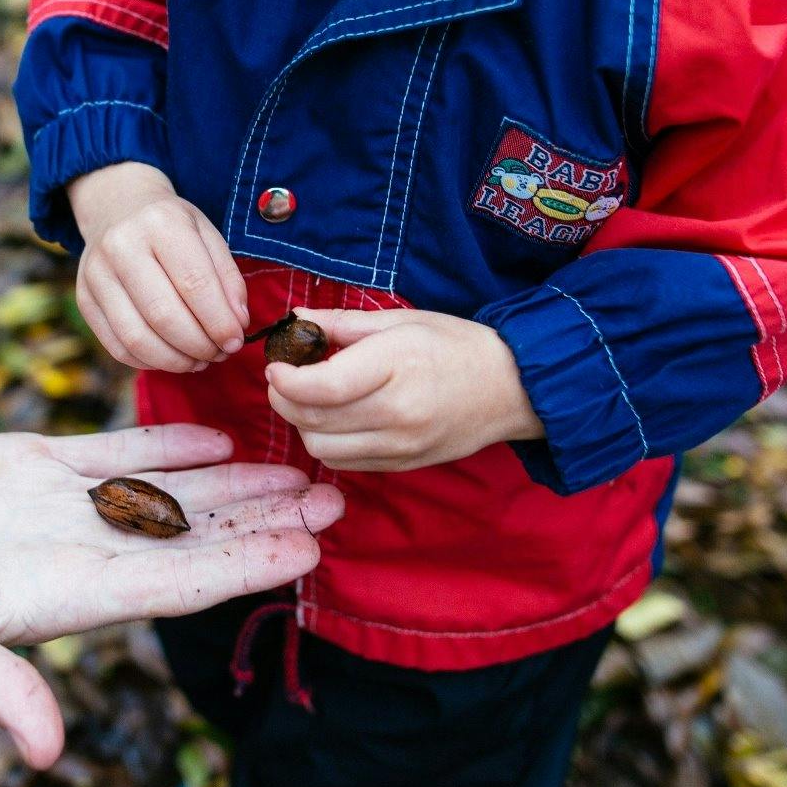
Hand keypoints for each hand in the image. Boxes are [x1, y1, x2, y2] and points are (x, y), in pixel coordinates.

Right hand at [0, 424, 341, 765]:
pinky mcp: (24, 466)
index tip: (308, 552)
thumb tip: (49, 748)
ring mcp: (54, 508)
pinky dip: (164, 441)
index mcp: (59, 598)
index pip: (172, 584)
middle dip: (263, 522)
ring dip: (233, 482)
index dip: (242, 566)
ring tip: (300, 469)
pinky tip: (215, 433)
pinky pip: (111, 451)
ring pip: (165, 492)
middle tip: (343, 500)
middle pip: (190, 539)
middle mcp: (73, 553)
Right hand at [67, 162, 247, 372]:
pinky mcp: (84, 299)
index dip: (219, 322)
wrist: (117, 207)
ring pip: (137, 338)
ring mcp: (96, 274)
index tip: (234, 341)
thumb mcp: (207, 235)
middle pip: (163, 315)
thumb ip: (228, 280)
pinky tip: (170, 356)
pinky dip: (150, 361)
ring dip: (175, 360)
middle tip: (218, 354)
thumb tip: (236, 326)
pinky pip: (117, 346)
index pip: (194, 283)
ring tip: (197, 360)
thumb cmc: (171, 226)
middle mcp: (121, 246)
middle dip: (198, 345)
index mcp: (160, 223)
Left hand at [267, 308, 540, 471]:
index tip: (276, 366)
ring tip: (311, 400)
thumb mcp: (402, 320)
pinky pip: (344, 464)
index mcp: (397, 366)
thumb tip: (296, 322)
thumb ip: (343, 324)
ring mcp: (401, 446)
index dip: (286, 380)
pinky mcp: (403, 466)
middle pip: (313, 422)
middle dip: (284, 400)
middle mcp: (398, 413)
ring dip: (303, 426)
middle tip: (285, 379)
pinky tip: (335, 420)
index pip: (323, 387)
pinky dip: (327, 444)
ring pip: (322, 449)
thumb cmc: (456, 345)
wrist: (511, 388)